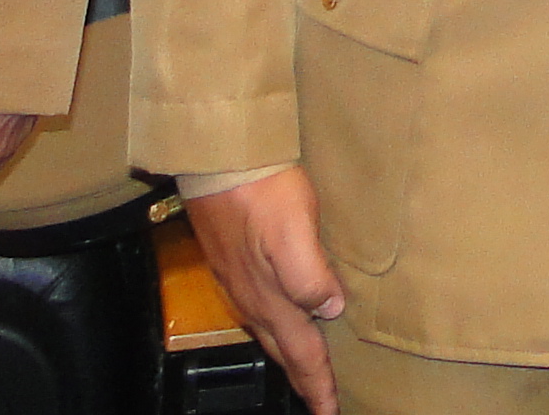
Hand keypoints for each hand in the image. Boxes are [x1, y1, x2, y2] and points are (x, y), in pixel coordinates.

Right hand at [186, 170, 347, 414]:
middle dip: (303, 378)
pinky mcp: (232, 262)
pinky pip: (257, 309)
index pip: (302, 354)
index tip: (330, 411)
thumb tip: (329, 310)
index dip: (318, 385)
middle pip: (282, 351)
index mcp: (271, 299)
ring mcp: (238, 282)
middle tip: (320, 400)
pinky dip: (275, 326)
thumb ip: (310, 276)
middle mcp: (252, 299)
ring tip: (304, 367)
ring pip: (268, 332)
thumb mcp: (295, 232)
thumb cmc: (262, 191)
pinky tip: (280, 317)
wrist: (219, 159)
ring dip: (289, 354)